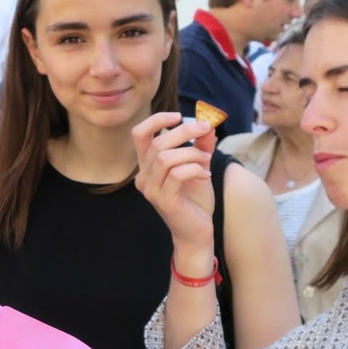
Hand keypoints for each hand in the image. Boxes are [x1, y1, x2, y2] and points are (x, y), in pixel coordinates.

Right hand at [132, 112, 215, 254]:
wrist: (197, 232)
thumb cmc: (195, 199)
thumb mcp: (199, 166)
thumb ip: (201, 145)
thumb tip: (208, 124)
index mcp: (147, 166)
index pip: (139, 134)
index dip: (156, 120)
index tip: (179, 116)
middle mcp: (144, 177)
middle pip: (157, 143)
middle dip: (185, 132)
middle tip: (206, 130)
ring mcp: (152, 191)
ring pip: (166, 158)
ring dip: (192, 153)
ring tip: (206, 160)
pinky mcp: (164, 201)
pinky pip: (177, 174)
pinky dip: (194, 168)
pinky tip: (205, 174)